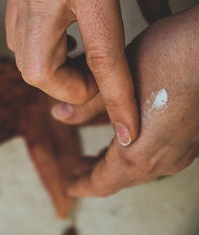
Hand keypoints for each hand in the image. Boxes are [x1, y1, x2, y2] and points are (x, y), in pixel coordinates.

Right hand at [6, 0, 170, 145]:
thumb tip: (159, 13)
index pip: (103, 60)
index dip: (116, 101)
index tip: (127, 132)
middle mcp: (42, 6)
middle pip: (49, 77)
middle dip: (76, 88)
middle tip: (99, 78)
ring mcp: (20, 10)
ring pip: (34, 69)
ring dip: (62, 74)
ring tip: (85, 59)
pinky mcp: (10, 11)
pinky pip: (25, 51)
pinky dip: (47, 59)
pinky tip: (65, 43)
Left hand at [60, 5, 198, 196]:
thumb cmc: (168, 58)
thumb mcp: (115, 80)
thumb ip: (87, 105)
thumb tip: (59, 115)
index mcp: (139, 152)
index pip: (103, 183)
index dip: (82, 185)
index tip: (69, 186)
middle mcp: (165, 159)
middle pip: (123, 179)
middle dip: (96, 175)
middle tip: (77, 168)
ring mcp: (184, 150)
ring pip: (143, 170)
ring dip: (117, 166)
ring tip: (97, 157)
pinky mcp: (194, 137)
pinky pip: (159, 157)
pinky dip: (137, 156)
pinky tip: (129, 141)